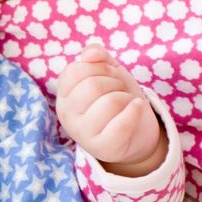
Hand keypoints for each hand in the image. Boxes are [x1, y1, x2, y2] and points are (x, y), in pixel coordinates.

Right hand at [56, 45, 164, 176]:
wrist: (134, 134)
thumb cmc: (116, 99)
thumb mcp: (106, 73)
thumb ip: (96, 57)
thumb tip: (91, 54)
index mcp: (64, 95)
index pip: (75, 71)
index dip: (98, 68)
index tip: (108, 76)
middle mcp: (67, 115)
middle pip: (93, 86)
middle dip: (115, 83)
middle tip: (120, 91)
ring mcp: (83, 133)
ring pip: (111, 102)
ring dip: (126, 98)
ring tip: (126, 104)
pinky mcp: (104, 147)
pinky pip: (122, 124)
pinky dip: (135, 111)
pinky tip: (137, 108)